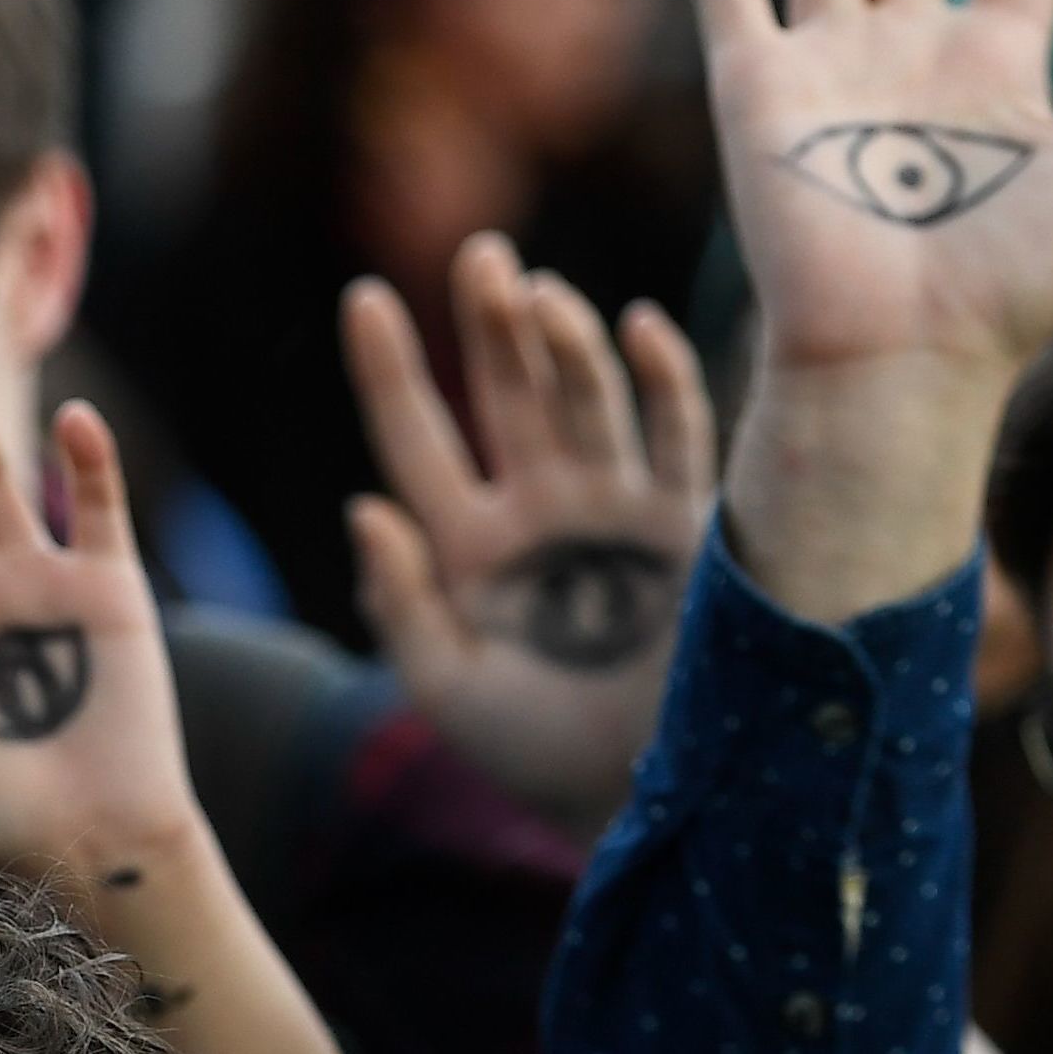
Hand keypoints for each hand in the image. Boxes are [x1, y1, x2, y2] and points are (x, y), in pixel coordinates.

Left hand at [342, 238, 713, 826]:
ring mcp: (614, 507)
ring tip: (537, 296)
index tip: (365, 297)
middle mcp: (539, 508)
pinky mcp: (689, 521)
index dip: (392, 370)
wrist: (643, 799)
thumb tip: (363, 507)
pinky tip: (635, 326)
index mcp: (465, 544)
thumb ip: (402, 602)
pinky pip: (676, 433)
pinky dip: (660, 378)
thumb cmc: (534, 753)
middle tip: (477, 254)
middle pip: (506, 394)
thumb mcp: (447, 688)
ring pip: (584, 400)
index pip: (418, 436)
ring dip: (564, 345)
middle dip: (491, 325)